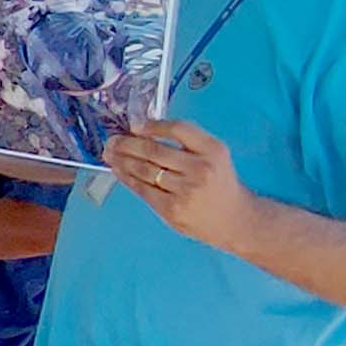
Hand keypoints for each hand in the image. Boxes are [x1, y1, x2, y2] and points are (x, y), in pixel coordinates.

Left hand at [107, 117, 258, 252]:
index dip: (153, 125)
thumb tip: (142, 132)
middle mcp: (201, 168)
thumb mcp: (214, 156)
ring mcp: (186, 190)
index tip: (134, 126)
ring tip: (109, 154)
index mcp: (213, 149)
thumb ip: (187, 144)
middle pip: (154, 150)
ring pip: (144, 170)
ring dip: (122, 160)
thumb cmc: (219, 183)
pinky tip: (118, 170)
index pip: (178, 129)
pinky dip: (127, 178)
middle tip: (111, 140)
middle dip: (127, 143)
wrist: (235, 219)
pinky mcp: (172, 209)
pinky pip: (142, 189)